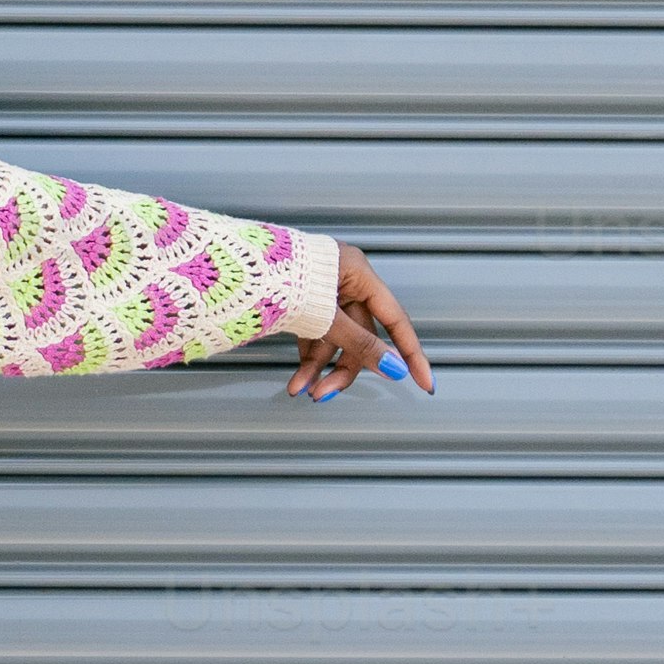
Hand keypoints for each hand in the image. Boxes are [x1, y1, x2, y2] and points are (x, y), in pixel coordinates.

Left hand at [276, 243, 432, 400]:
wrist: (237, 268)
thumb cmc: (280, 277)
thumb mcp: (326, 316)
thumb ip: (360, 343)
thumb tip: (393, 368)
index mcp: (359, 273)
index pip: (396, 321)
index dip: (411, 355)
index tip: (426, 384)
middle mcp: (345, 282)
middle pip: (360, 337)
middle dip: (342, 369)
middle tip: (325, 395)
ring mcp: (324, 293)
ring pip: (335, 340)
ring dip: (318, 368)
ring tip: (300, 390)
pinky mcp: (304, 304)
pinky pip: (315, 335)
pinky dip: (308, 357)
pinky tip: (297, 379)